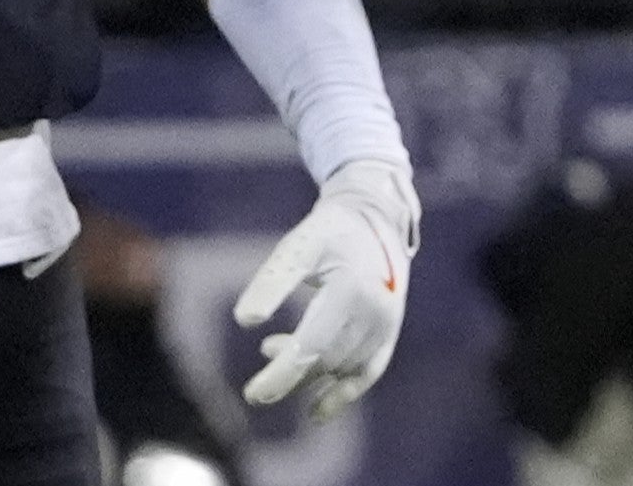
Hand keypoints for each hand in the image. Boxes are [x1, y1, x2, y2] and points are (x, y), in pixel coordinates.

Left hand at [233, 160, 418, 421]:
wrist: (372, 220)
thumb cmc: (326, 233)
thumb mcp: (295, 249)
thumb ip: (270, 283)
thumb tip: (243, 320)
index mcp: (352, 290)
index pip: (311, 345)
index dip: (281, 373)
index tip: (254, 394)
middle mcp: (376, 313)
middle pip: (325, 360)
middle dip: (288, 373)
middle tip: (256, 379)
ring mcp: (387, 326)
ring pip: (341, 368)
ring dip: (307, 372)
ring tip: (271, 348)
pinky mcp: (389, 334)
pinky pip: (367, 374)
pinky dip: (342, 394)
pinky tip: (315, 412)